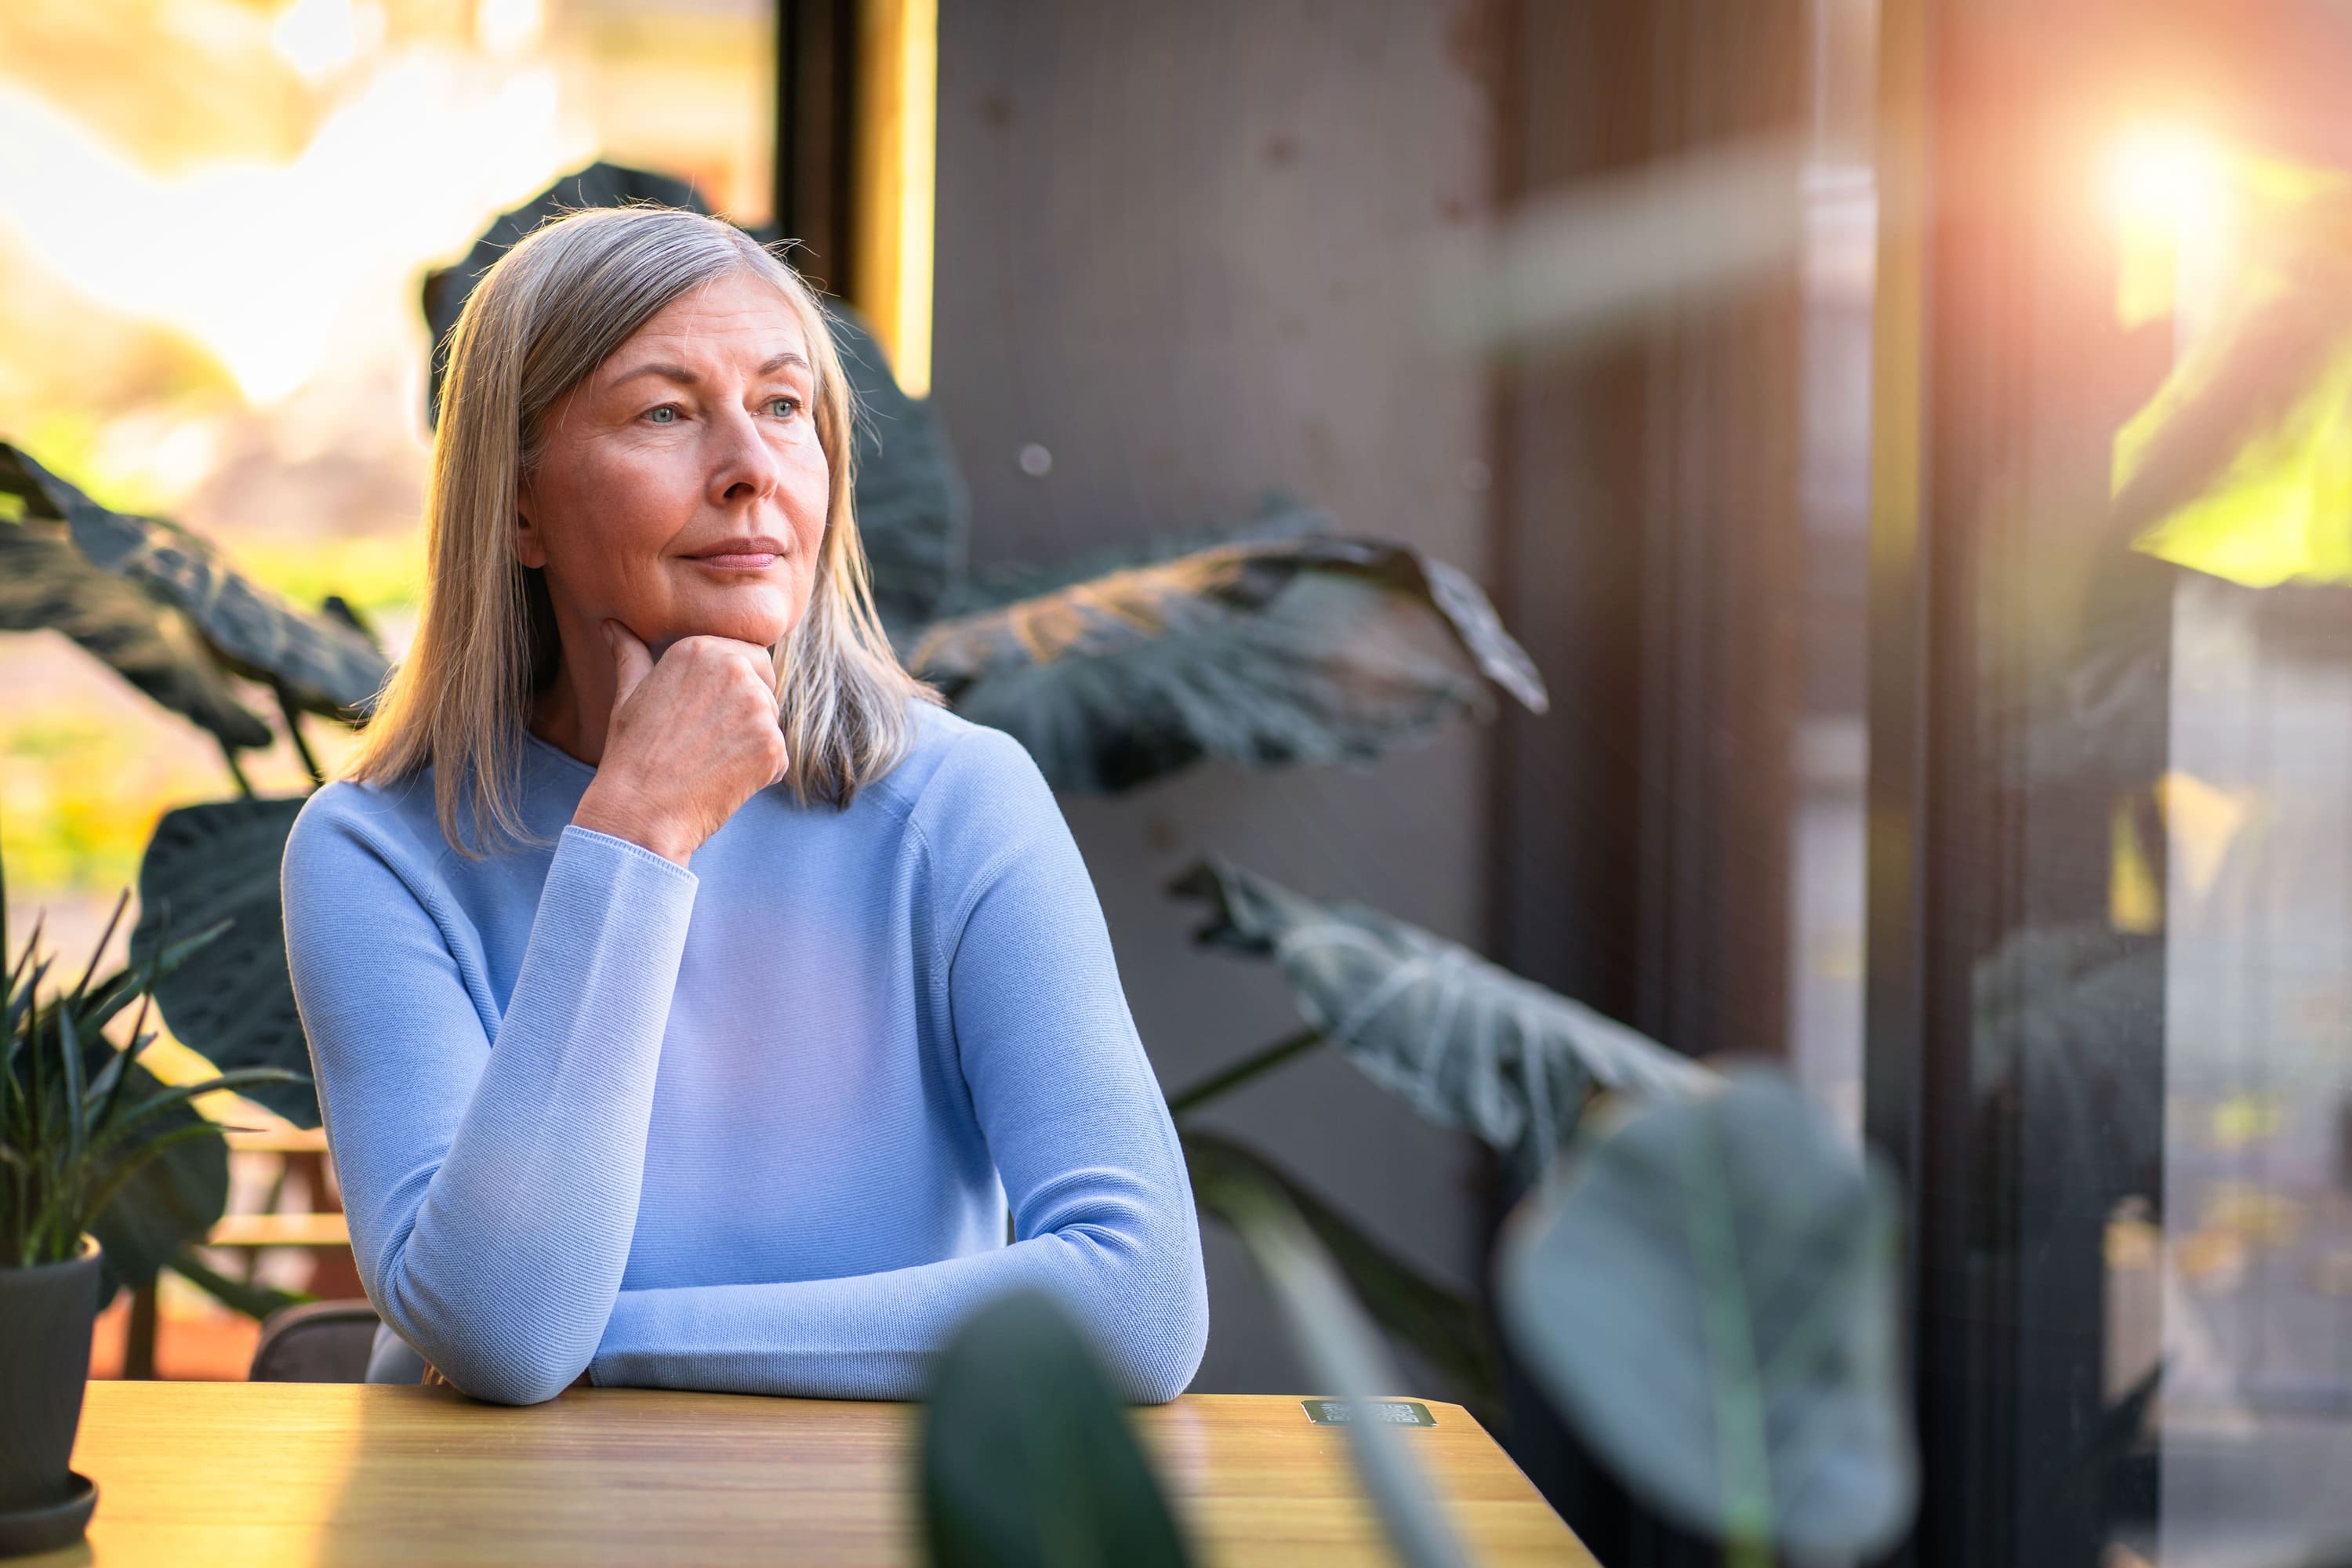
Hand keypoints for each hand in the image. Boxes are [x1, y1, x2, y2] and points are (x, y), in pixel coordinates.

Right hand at [571, 619, 788, 866]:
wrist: (640, 811)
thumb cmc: (632, 754)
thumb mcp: (628, 695)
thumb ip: (631, 655)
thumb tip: (612, 625)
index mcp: (700, 649)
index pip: (749, 657)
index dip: (734, 687)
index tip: (709, 714)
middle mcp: (734, 670)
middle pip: (767, 683)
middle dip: (749, 709)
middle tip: (709, 741)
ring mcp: (758, 708)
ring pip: (771, 721)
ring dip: (752, 743)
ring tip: (708, 762)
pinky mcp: (773, 746)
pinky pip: (778, 757)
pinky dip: (758, 773)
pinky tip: (721, 782)